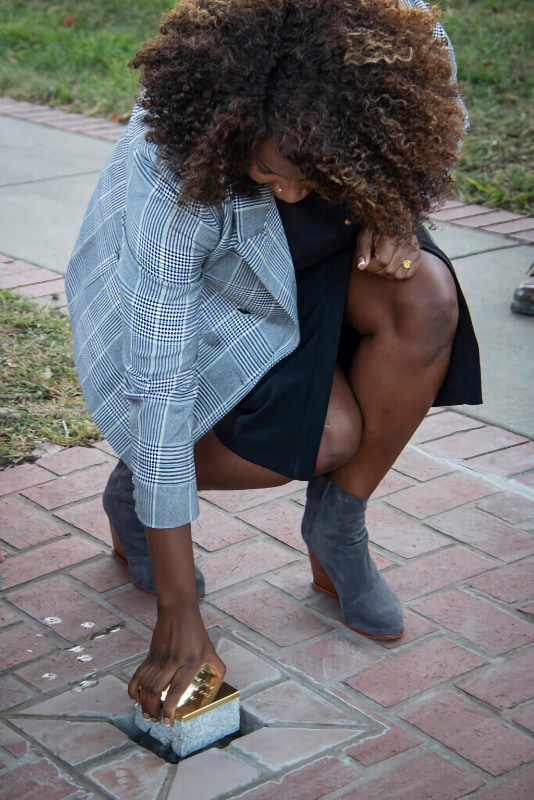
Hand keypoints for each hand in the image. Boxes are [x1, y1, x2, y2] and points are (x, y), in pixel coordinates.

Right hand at [128, 603, 225, 723]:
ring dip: (144, 704)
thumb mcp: (211, 652)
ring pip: (146, 686)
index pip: (175, 691)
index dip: (169, 709)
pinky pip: (138, 676)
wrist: (178, 613)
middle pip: (156, 692)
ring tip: (148, 714)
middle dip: (153, 711)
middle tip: (156, 720)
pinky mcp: (150, 656)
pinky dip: (134, 689)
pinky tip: (136, 699)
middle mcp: (172, 663)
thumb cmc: (196, 634)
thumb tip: (216, 689)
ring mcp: (159, 659)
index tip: (168, 721)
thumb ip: (217, 671)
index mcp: (189, 664)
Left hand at [354, 228, 421, 279]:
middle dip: (378, 272)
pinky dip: (399, 275)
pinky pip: (408, 275)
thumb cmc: (376, 230)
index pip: (382, 261)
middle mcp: (405, 243)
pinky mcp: (418, 255)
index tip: (368, 263)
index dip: (372, 267)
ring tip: (383, 266)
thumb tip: (362, 266)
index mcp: (390, 237)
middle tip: (374, 265)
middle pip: (390, 270)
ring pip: (399, 275)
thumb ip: (362, 251)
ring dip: (388, 275)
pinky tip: (393, 267)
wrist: (393, 220)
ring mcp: (413, 249)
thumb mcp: (365, 236)